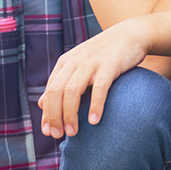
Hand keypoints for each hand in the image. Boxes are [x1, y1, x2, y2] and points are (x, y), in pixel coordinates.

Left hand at [38, 18, 153, 137]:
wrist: (130, 34)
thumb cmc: (104, 54)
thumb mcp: (77, 65)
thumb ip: (60, 83)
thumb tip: (40, 104)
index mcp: (65, 64)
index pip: (49, 91)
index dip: (47, 113)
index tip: (48, 132)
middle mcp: (74, 62)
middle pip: (56, 92)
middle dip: (54, 116)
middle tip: (59, 135)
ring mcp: (91, 63)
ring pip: (72, 91)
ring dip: (70, 114)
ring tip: (73, 132)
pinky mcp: (109, 65)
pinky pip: (99, 88)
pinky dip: (95, 105)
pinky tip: (94, 120)